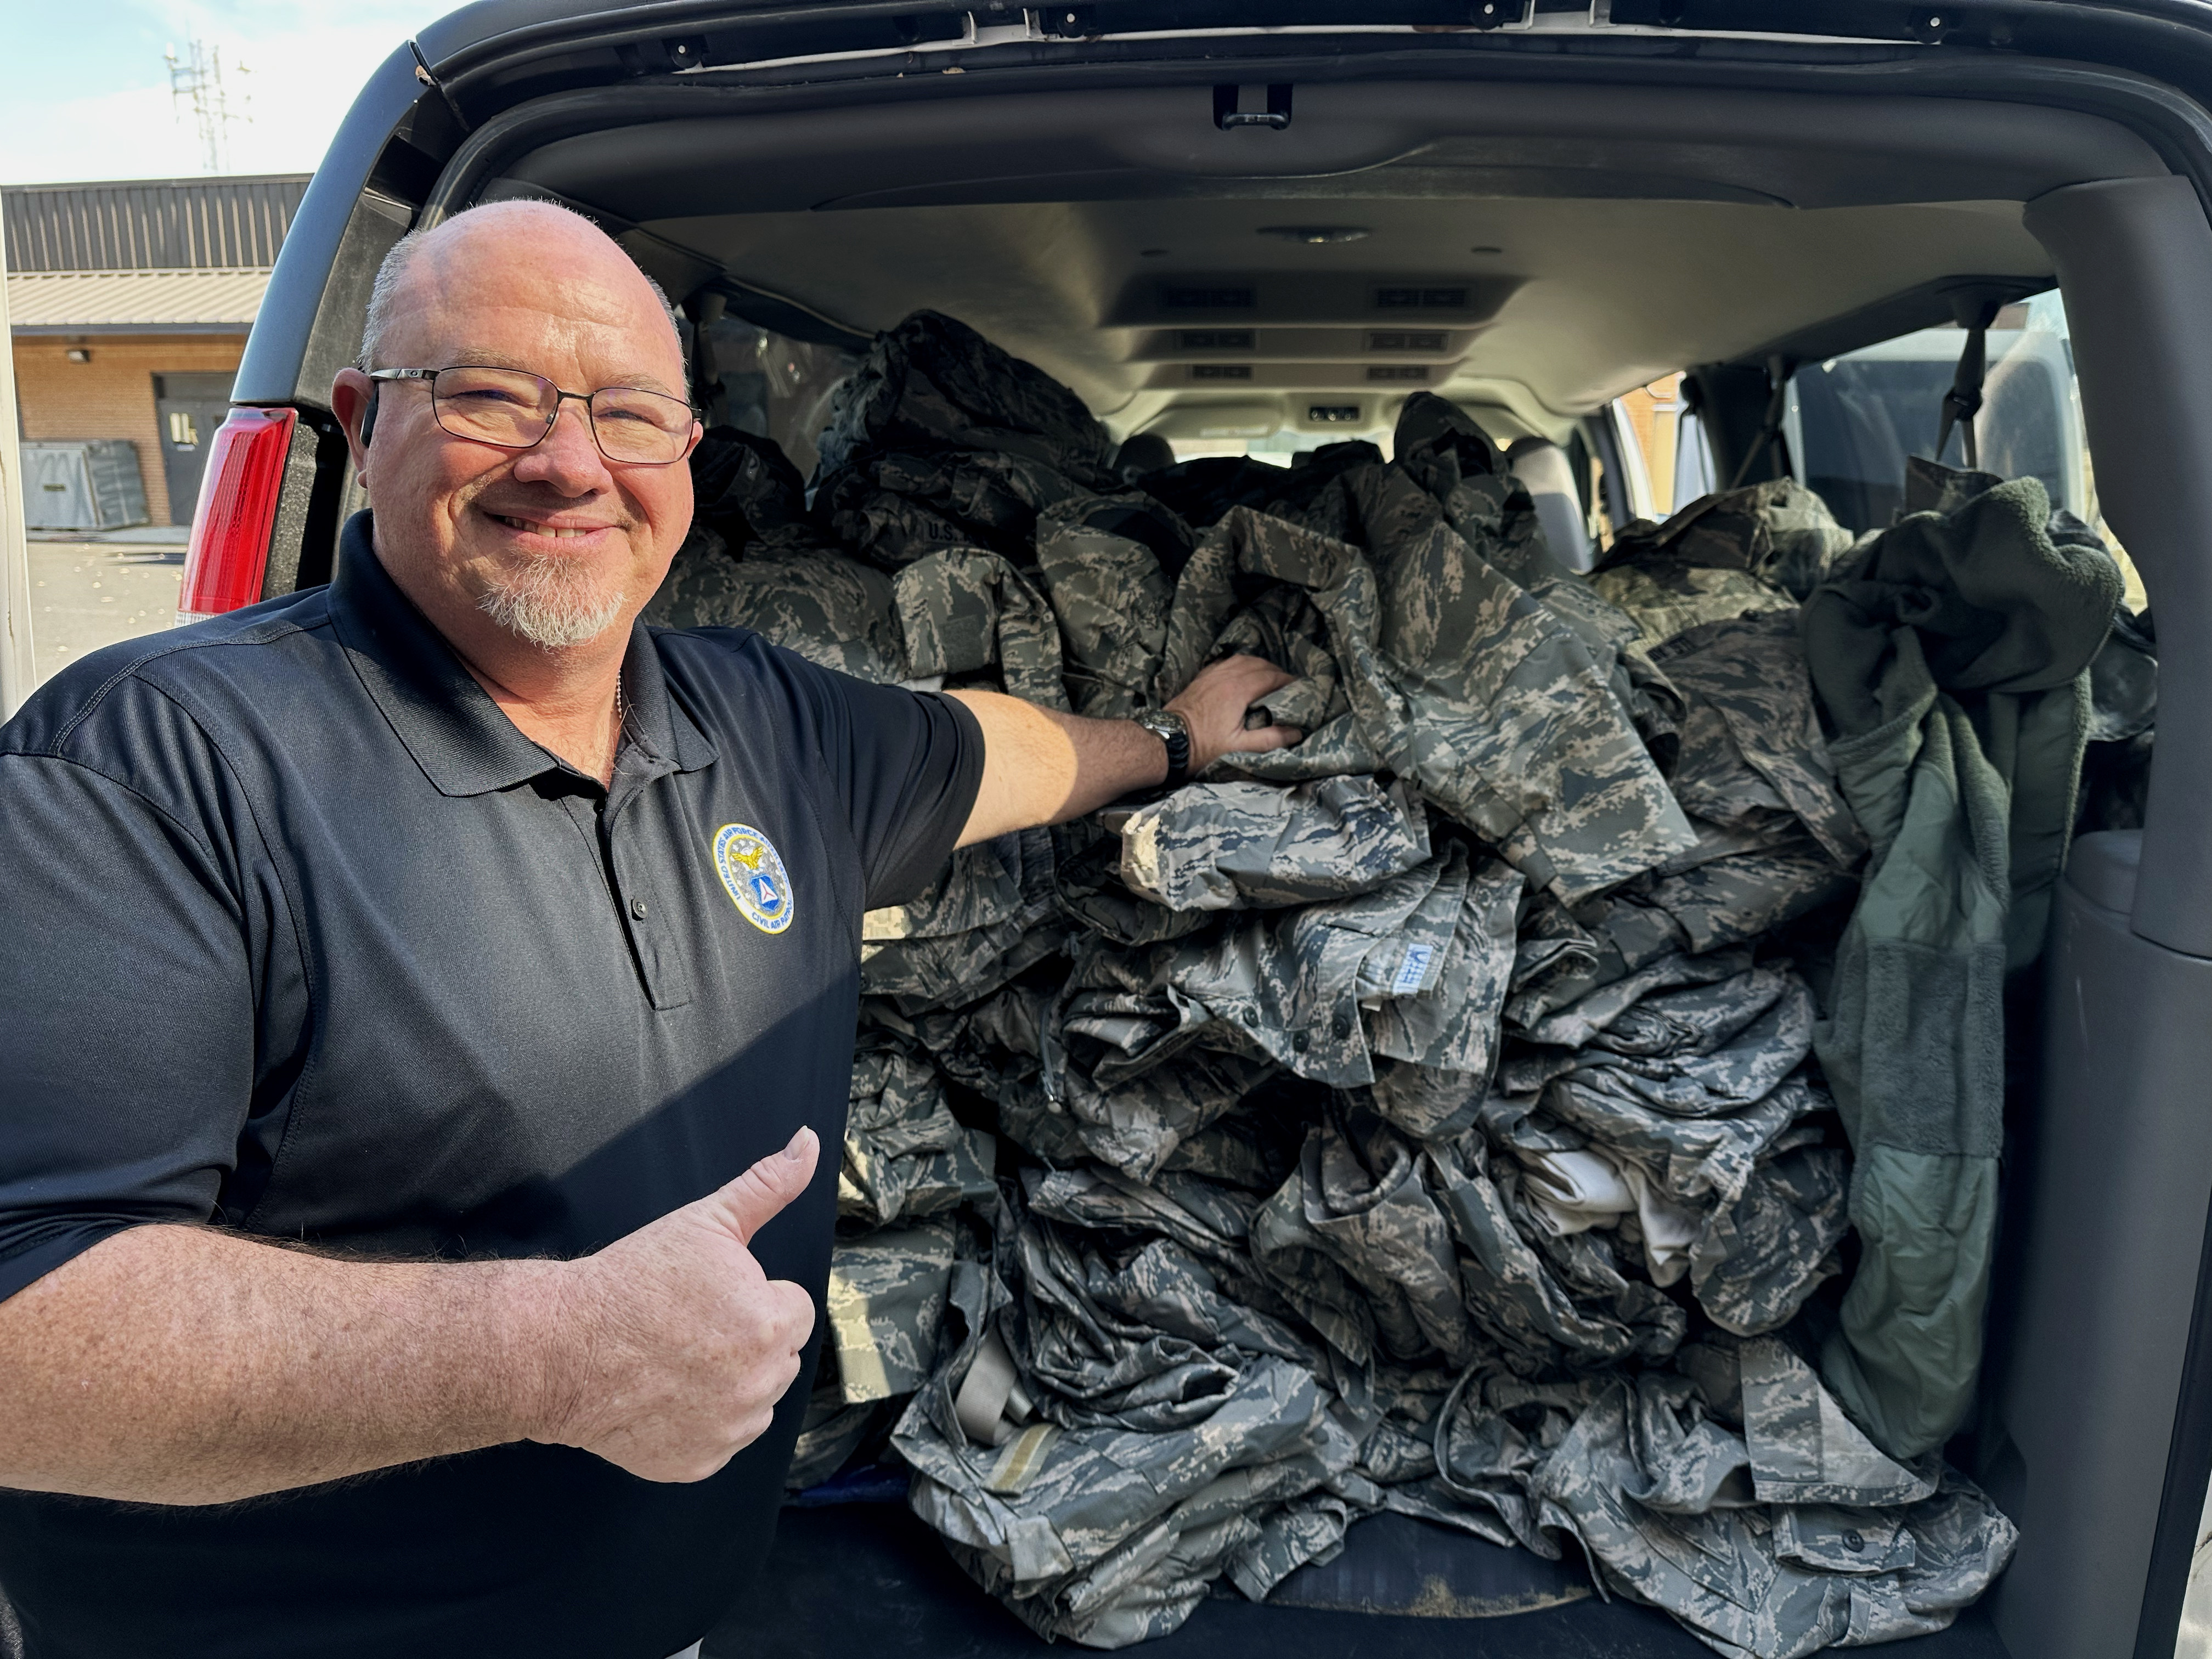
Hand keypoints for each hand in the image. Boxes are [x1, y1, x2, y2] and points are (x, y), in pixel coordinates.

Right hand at [533, 1127, 820, 1482]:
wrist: (559, 1347)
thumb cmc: (631, 1282)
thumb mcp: (706, 1221)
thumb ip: (767, 1186)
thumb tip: (808, 1143)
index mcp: (770, 1325)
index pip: (793, 1308)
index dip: (754, 1295)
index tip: (710, 1294)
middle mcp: (757, 1386)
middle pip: (779, 1356)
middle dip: (747, 1338)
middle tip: (690, 1324)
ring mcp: (728, 1431)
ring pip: (755, 1399)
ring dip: (731, 1381)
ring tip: (676, 1358)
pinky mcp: (698, 1463)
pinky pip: (721, 1438)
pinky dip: (700, 1422)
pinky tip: (664, 1394)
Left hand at [1166, 654, 1304, 773]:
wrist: (1167, 741)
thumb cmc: (1202, 747)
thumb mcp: (1238, 747)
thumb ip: (1269, 739)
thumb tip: (1295, 732)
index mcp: (1237, 690)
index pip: (1270, 677)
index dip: (1287, 681)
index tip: (1299, 688)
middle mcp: (1225, 676)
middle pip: (1258, 664)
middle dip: (1276, 672)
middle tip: (1287, 684)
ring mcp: (1211, 675)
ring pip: (1241, 660)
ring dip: (1258, 665)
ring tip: (1269, 677)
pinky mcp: (1201, 678)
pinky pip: (1225, 663)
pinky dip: (1239, 665)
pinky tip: (1242, 673)